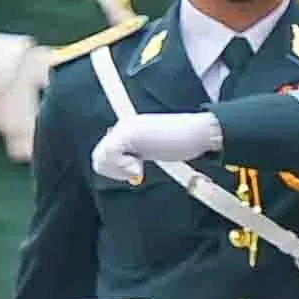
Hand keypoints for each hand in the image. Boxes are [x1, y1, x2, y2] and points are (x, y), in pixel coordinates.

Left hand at [91, 107, 221, 185]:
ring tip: (138, 169)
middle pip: (99, 156)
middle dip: (115, 171)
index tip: (136, 173)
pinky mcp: (130, 134)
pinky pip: (111, 155)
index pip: (104, 153)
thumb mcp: (154, 151)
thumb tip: (128, 171)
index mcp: (129, 129)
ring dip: (118, 169)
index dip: (115, 169)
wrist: (199, 133)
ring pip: (101, 157)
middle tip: (137, 172)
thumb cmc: (183, 144)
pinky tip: (139, 168)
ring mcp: (126, 128)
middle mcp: (124, 126)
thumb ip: (137, 155)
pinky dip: (123, 167)